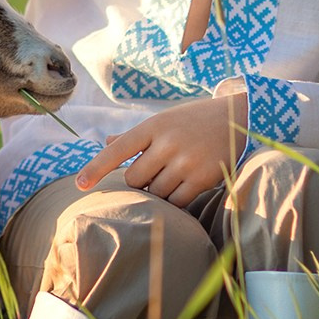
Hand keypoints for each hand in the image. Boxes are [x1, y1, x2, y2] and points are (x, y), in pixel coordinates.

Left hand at [75, 92, 247, 204]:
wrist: (238, 117)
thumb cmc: (193, 120)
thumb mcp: (164, 120)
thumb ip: (136, 135)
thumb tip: (106, 142)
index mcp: (153, 125)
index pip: (118, 149)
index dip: (96, 168)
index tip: (79, 184)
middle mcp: (168, 142)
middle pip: (135, 179)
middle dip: (140, 182)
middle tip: (155, 172)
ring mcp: (186, 161)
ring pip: (156, 193)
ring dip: (159, 192)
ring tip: (173, 176)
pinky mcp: (204, 178)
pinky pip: (177, 202)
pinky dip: (175, 201)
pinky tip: (183, 188)